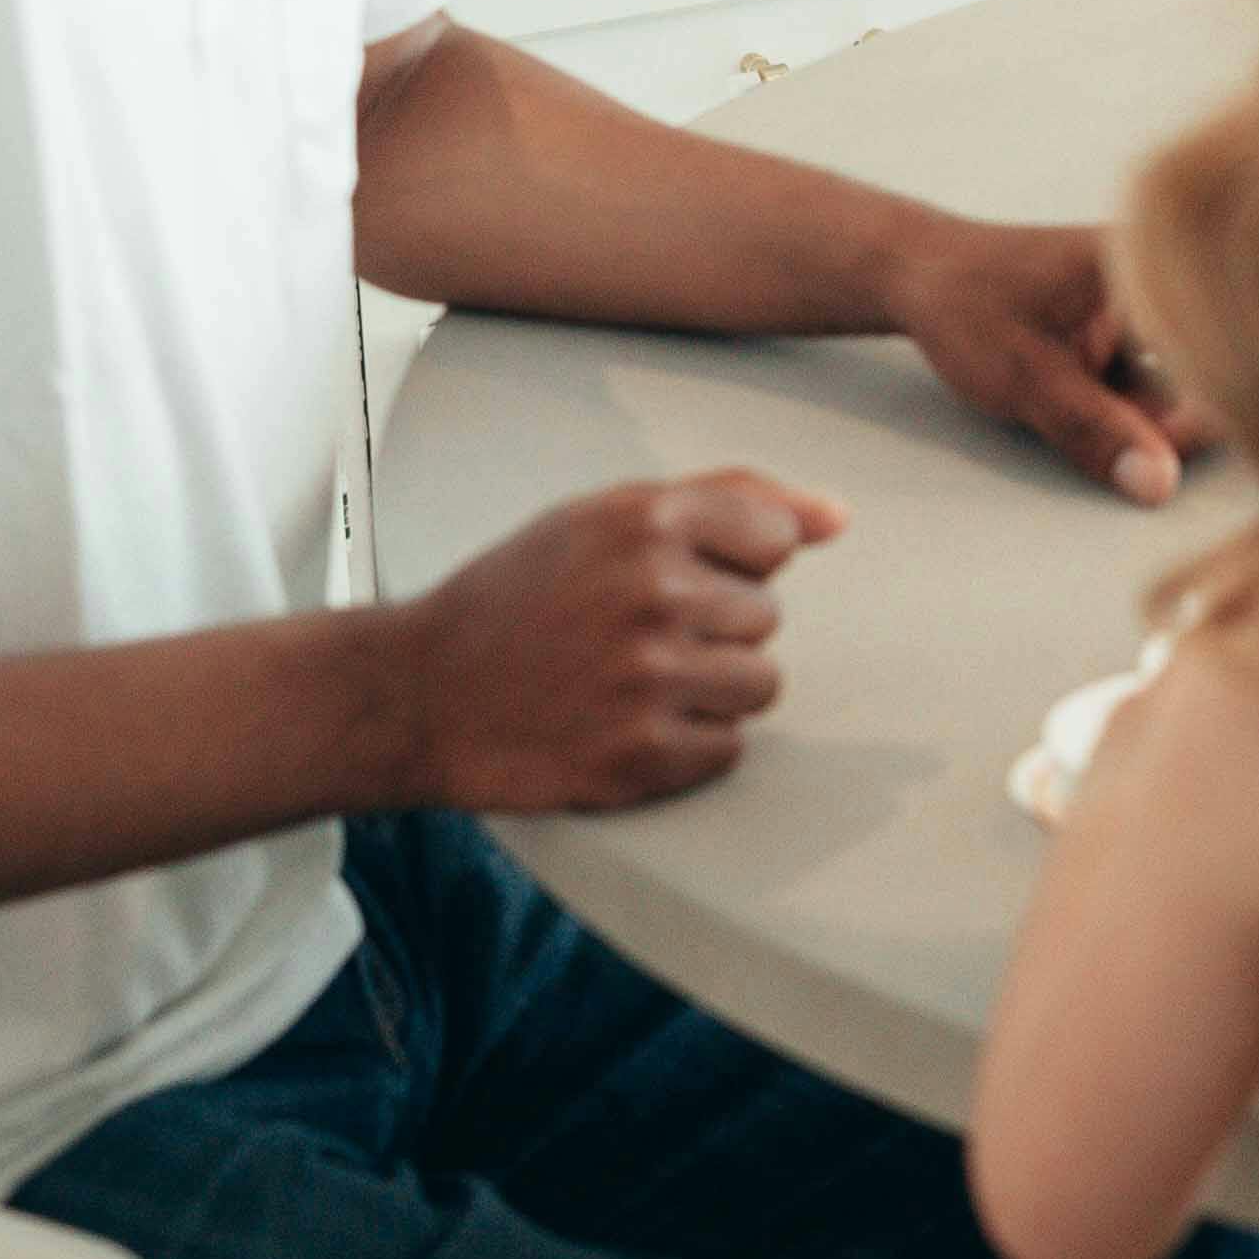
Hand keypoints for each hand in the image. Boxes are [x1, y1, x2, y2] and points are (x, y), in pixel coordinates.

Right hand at [390, 468, 845, 813]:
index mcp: (644, 520)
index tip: (674, 575)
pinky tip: (624, 724)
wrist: (419, 693)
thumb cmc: (521, 596)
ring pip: (761, 686)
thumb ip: (731, 499)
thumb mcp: (607, 515)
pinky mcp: (640, 758)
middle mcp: (653, 594)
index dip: (730, 562)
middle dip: (714, 628)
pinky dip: (688, 746)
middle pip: (768, 617)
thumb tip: (839, 518)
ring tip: (635, 680)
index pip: (775, 538)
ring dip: (712, 690)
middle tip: (633, 635)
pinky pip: (729, 750)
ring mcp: (648, 681)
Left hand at [887, 213, 1217, 505]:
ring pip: (1180, 382)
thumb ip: (1095, 430)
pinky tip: (1090, 412)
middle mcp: (1161, 275)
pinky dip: (1132, 411)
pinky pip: (1154, 380)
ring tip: (1083, 416)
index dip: (1205, 411)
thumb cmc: (967, 305)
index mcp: (1148, 262)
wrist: (919, 275)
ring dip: (1150, 421)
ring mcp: (1145, 304)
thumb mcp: (1028, 376)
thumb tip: (1159, 485)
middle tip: (1127, 458)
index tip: (1164, 461)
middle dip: (1173, 423)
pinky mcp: (1128, 329)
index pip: (1215, 344)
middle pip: (1206, 366)